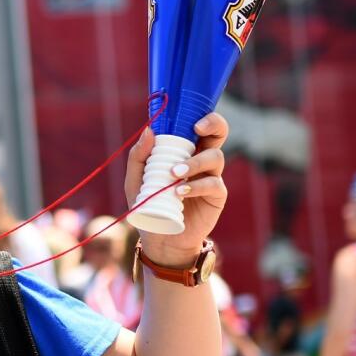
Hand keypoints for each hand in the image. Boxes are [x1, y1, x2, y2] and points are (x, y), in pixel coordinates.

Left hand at [126, 112, 228, 265]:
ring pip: (216, 158)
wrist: (160, 238)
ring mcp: (211, 177)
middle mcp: (201, 160)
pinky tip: (180, 191)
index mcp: (184, 150)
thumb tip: (148, 130)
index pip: (199, 126)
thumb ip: (138, 157)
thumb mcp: (135, 180)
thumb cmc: (148, 204)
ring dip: (195, 162)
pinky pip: (213, 184)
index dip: (202, 117)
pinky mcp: (216, 196)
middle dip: (214, 125)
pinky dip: (197, 185)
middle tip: (198, 129)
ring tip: (174, 174)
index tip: (191, 119)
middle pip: (219, 133)